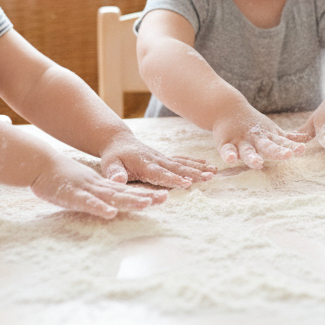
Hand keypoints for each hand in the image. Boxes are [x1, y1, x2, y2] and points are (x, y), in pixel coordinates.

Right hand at [30, 155, 167, 218]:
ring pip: (110, 196)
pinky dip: (99, 208)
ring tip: (146, 203)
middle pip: (125, 192)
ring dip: (128, 200)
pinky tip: (110, 213)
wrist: (41, 165)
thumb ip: (100, 194)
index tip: (165, 196)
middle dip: (145, 196)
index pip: (128, 190)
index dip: (145, 193)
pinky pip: (87, 203)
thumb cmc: (63, 178)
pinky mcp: (72, 195)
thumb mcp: (86, 187)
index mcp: (102, 185)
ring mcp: (86, 190)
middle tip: (165, 198)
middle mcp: (98, 186)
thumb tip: (115, 204)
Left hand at [98, 131, 217, 187]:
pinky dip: (196, 162)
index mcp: (144, 164)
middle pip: (177, 167)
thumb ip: (114, 173)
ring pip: (183, 163)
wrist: (118, 141)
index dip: (172, 178)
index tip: (186, 183)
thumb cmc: (113, 156)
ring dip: (199, 168)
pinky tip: (208, 165)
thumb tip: (117, 180)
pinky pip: (183, 160)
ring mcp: (163, 158)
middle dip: (194, 173)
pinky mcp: (166, 158)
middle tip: (209, 176)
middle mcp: (157, 160)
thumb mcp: (109, 164)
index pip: (160, 173)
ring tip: (215, 172)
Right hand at [211, 107, 307, 168]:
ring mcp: (241, 141)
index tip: (301, 150)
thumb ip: (287, 138)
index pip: (283, 143)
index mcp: (268, 137)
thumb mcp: (271, 130)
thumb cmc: (252, 124)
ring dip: (252, 157)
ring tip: (258, 163)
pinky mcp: (226, 144)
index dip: (292, 146)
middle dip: (278, 152)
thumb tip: (306, 139)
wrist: (227, 109)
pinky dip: (228, 155)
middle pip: (268, 147)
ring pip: (248, 151)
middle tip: (288, 155)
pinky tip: (231, 160)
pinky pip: (227, 150)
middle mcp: (256, 140)